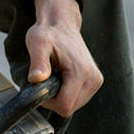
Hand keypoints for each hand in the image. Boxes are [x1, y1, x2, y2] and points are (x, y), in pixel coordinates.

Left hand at [25, 0, 103, 116]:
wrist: (62, 25)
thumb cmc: (48, 34)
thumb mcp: (38, 44)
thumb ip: (38, 62)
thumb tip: (36, 78)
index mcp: (81, 72)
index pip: (64, 105)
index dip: (48, 102)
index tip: (40, 86)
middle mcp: (93, 78)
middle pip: (69, 108)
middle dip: (54, 100)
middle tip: (46, 80)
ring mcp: (96, 81)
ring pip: (74, 106)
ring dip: (60, 97)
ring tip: (55, 77)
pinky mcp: (95, 82)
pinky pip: (78, 100)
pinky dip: (67, 94)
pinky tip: (63, 78)